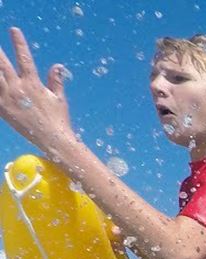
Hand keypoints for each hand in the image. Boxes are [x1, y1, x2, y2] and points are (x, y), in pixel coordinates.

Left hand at [0, 28, 76, 155]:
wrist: (52, 140)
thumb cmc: (58, 120)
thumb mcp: (59, 99)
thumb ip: (56, 81)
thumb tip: (58, 66)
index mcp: (33, 84)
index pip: (24, 58)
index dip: (19, 43)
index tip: (13, 30)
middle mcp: (18, 88)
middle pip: (2, 64)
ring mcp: (8, 98)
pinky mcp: (2, 109)